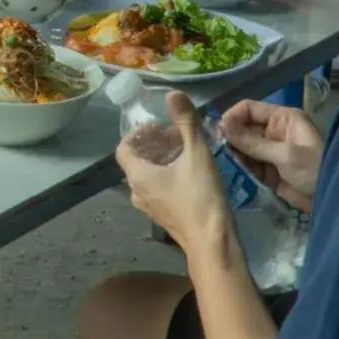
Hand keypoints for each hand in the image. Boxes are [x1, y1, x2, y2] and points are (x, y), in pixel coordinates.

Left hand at [116, 91, 231, 257]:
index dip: (138, 133)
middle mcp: (136, 191)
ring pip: (148, 175)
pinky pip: (158, 189)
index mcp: (137, 175)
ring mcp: (149, 207)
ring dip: (162, 159)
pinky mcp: (164, 216)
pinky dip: (167, 175)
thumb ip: (186, 123)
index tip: (159, 127)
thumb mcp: (196, 155)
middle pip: (136, 160)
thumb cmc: (201, 198)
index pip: (123, 147)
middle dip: (153, 144)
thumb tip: (174, 93)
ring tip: (185, 150)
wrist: (214, 245)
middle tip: (176, 135)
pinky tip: (191, 172)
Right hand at [220, 100, 322, 213]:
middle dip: (229, 138)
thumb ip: (252, 142)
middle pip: (242, 128)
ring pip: (242, 148)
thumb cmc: (314, 169)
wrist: (335, 200)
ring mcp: (269, 152)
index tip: (218, 132)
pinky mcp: (267, 171)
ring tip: (218, 162)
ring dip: (231, 154)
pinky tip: (226, 172)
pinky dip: (237, 168)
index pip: (249, 109)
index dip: (232, 117)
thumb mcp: (285, 154)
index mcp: (282, 118)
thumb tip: (221, 126)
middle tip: (214, 150)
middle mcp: (273, 131)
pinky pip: (246, 165)